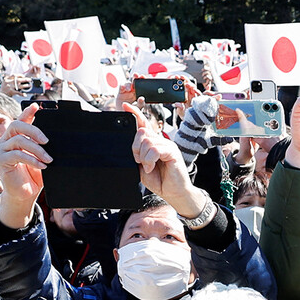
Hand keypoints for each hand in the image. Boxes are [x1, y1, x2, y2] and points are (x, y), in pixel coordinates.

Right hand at [0, 104, 49, 228]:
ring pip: (19, 140)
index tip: (37, 106)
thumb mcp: (41, 159)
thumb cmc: (33, 176)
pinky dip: (32, 159)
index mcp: (16, 138)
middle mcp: (6, 141)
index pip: (21, 121)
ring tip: (48, 158)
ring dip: (37, 149)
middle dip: (34, 130)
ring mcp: (2, 150)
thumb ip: (43, 147)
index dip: (27, 112)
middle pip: (17, 126)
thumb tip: (53, 140)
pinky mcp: (1, 161)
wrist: (25, 194)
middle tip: (47, 141)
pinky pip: (17, 155)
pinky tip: (41, 165)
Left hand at [123, 102, 203, 217]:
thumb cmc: (160, 180)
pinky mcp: (172, 151)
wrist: (173, 193)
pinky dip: (149, 160)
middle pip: (141, 131)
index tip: (125, 106)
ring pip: (146, 141)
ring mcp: (167, 144)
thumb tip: (132, 147)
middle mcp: (160, 141)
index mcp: (153, 143)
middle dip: (134, 148)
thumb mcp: (142, 166)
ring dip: (143, 157)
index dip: (135, 113)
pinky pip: (154, 149)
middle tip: (138, 161)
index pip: (143, 123)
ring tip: (148, 167)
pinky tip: (152, 167)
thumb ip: (138, 154)